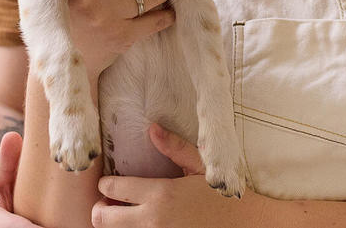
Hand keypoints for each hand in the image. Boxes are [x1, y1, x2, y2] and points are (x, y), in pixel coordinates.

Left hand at [91, 124, 265, 227]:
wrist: (244, 226)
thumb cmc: (221, 196)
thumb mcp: (201, 166)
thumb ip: (174, 147)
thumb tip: (151, 128)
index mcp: (160, 194)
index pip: (112, 189)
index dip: (105, 184)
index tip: (108, 183)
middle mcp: (152, 221)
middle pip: (103, 218)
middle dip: (100, 209)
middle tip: (108, 203)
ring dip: (114, 224)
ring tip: (124, 216)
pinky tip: (141, 224)